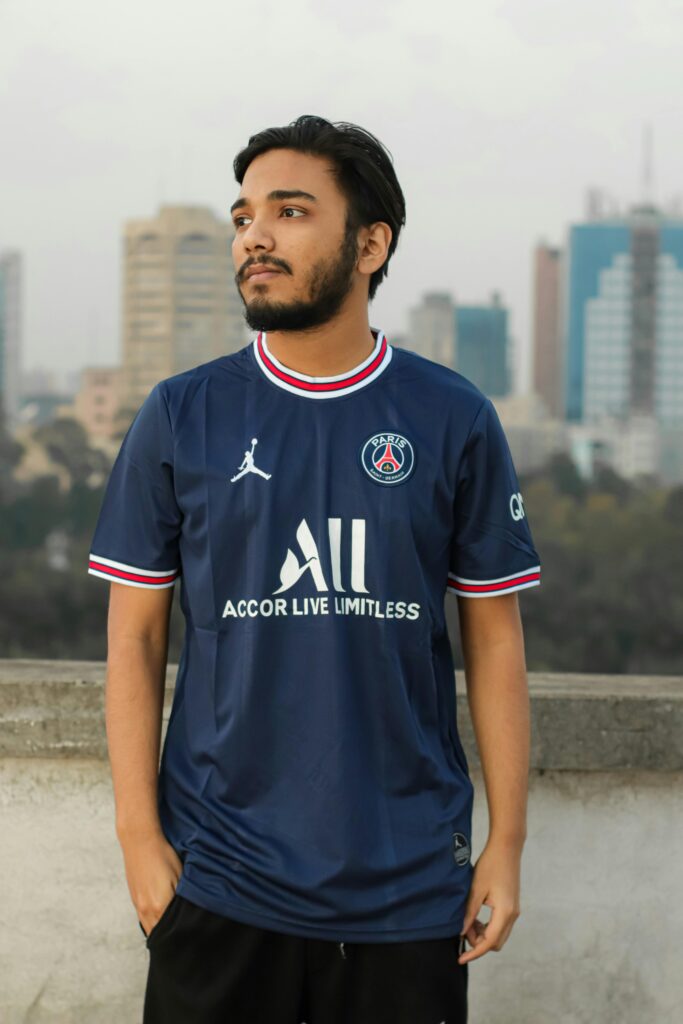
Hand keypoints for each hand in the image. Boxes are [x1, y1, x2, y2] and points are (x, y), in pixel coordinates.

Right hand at [119, 829, 183, 936]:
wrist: (140, 840)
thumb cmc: (162, 855)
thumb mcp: (180, 875)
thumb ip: (183, 899)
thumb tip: (189, 916)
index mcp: (159, 906)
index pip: (170, 934)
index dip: (180, 939)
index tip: (190, 943)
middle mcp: (145, 910)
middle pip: (159, 936)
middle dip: (170, 940)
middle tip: (185, 941)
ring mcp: (138, 906)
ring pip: (150, 929)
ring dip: (161, 932)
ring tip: (175, 934)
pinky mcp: (134, 900)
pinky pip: (144, 920)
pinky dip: (153, 923)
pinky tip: (162, 919)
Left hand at [457, 836, 522, 964]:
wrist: (507, 848)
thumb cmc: (490, 865)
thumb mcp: (476, 889)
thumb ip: (469, 913)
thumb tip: (461, 932)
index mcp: (504, 912)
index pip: (489, 942)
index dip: (474, 952)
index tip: (460, 958)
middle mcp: (513, 915)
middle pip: (496, 943)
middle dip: (478, 943)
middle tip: (462, 932)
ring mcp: (514, 911)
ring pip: (499, 935)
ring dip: (483, 935)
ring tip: (467, 922)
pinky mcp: (512, 906)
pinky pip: (501, 925)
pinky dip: (489, 927)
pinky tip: (476, 917)